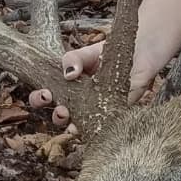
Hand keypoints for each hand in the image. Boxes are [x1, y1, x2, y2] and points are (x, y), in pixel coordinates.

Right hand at [27, 40, 161, 127]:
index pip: (46, 96)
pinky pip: (100, 128)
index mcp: (67, 86)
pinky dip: (93, 128)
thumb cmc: (110, 52)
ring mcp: (95, 112)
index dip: (39, 98)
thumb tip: (68, 74)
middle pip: (57, 116)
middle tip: (57, 106)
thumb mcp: (87, 52)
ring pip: (76, 127)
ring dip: (68, 125)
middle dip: (52, 114)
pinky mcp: (113, 116)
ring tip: (68, 113)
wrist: (141, 51)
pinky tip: (93, 120)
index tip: (45, 93)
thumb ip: (73, 58)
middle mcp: (78, 102)